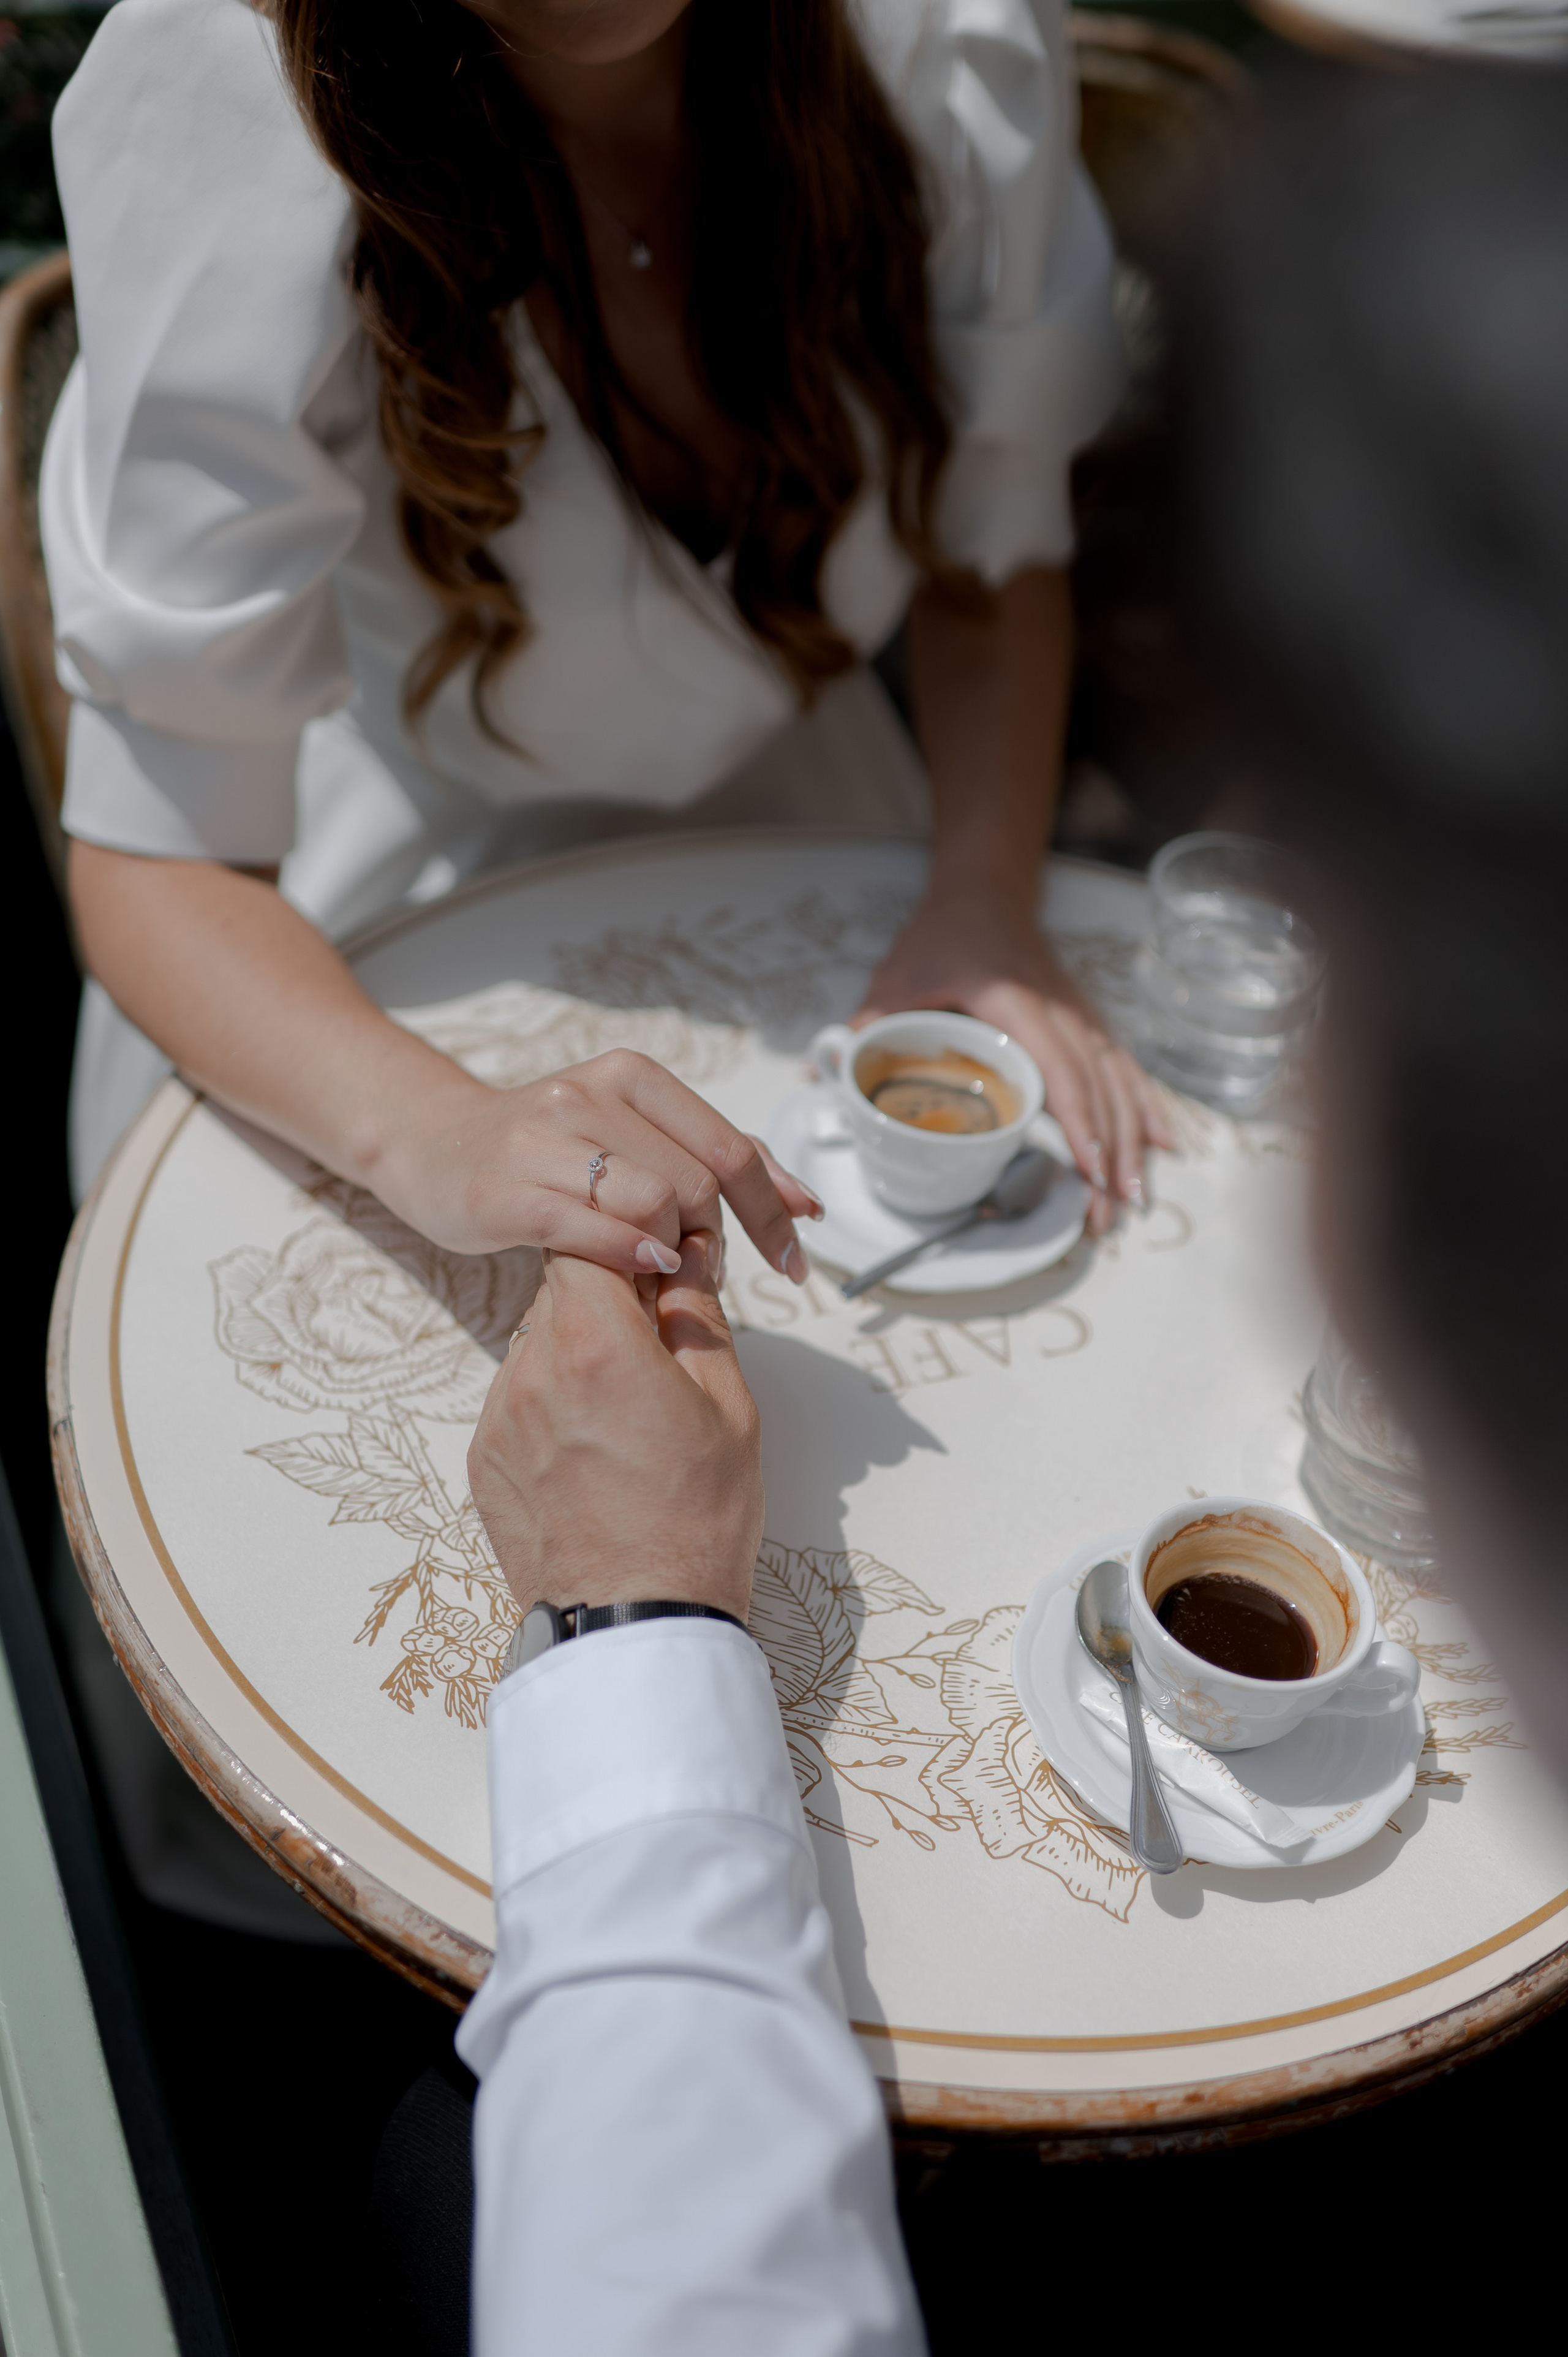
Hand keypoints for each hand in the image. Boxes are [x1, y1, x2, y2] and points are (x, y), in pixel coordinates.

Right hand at [378, 1049, 819, 1278]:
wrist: (432, 1145)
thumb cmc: (546, 1150)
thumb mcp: (630, 1133)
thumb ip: (711, 1156)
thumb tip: (804, 1201)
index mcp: (632, 1077)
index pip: (730, 1149)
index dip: (772, 1210)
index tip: (795, 1258)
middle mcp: (590, 1094)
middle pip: (696, 1185)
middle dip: (715, 1240)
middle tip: (701, 1272)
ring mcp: (543, 1138)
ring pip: (652, 1203)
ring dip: (672, 1252)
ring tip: (659, 1271)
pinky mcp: (503, 1188)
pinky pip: (588, 1228)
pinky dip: (628, 1256)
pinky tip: (641, 1271)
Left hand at [467, 1233, 763, 1621]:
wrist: (637, 1621)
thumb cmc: (696, 1522)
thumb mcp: (727, 1406)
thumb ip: (698, 1316)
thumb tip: (689, 1256)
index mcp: (597, 1344)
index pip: (587, 1239)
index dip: (625, 1241)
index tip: (658, 1263)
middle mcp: (533, 1370)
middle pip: (559, 1286)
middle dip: (607, 1296)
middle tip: (656, 1338)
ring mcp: (501, 1417)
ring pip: (537, 1342)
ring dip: (578, 1350)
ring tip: (628, 1408)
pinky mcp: (485, 1459)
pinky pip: (517, 1399)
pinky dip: (553, 1402)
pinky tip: (597, 1447)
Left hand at [855, 886, 1173, 1234]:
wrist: (985, 887)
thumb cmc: (943, 933)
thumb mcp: (898, 975)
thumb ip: (868, 1026)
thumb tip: (824, 1076)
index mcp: (1015, 1001)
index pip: (1057, 1069)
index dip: (1077, 1122)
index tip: (1090, 1170)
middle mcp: (1060, 1009)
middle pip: (1097, 1087)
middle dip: (1110, 1153)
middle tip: (1109, 1213)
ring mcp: (1081, 1014)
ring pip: (1118, 1082)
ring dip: (1133, 1140)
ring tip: (1135, 1197)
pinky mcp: (1089, 1020)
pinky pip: (1125, 1067)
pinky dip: (1146, 1106)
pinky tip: (1164, 1143)